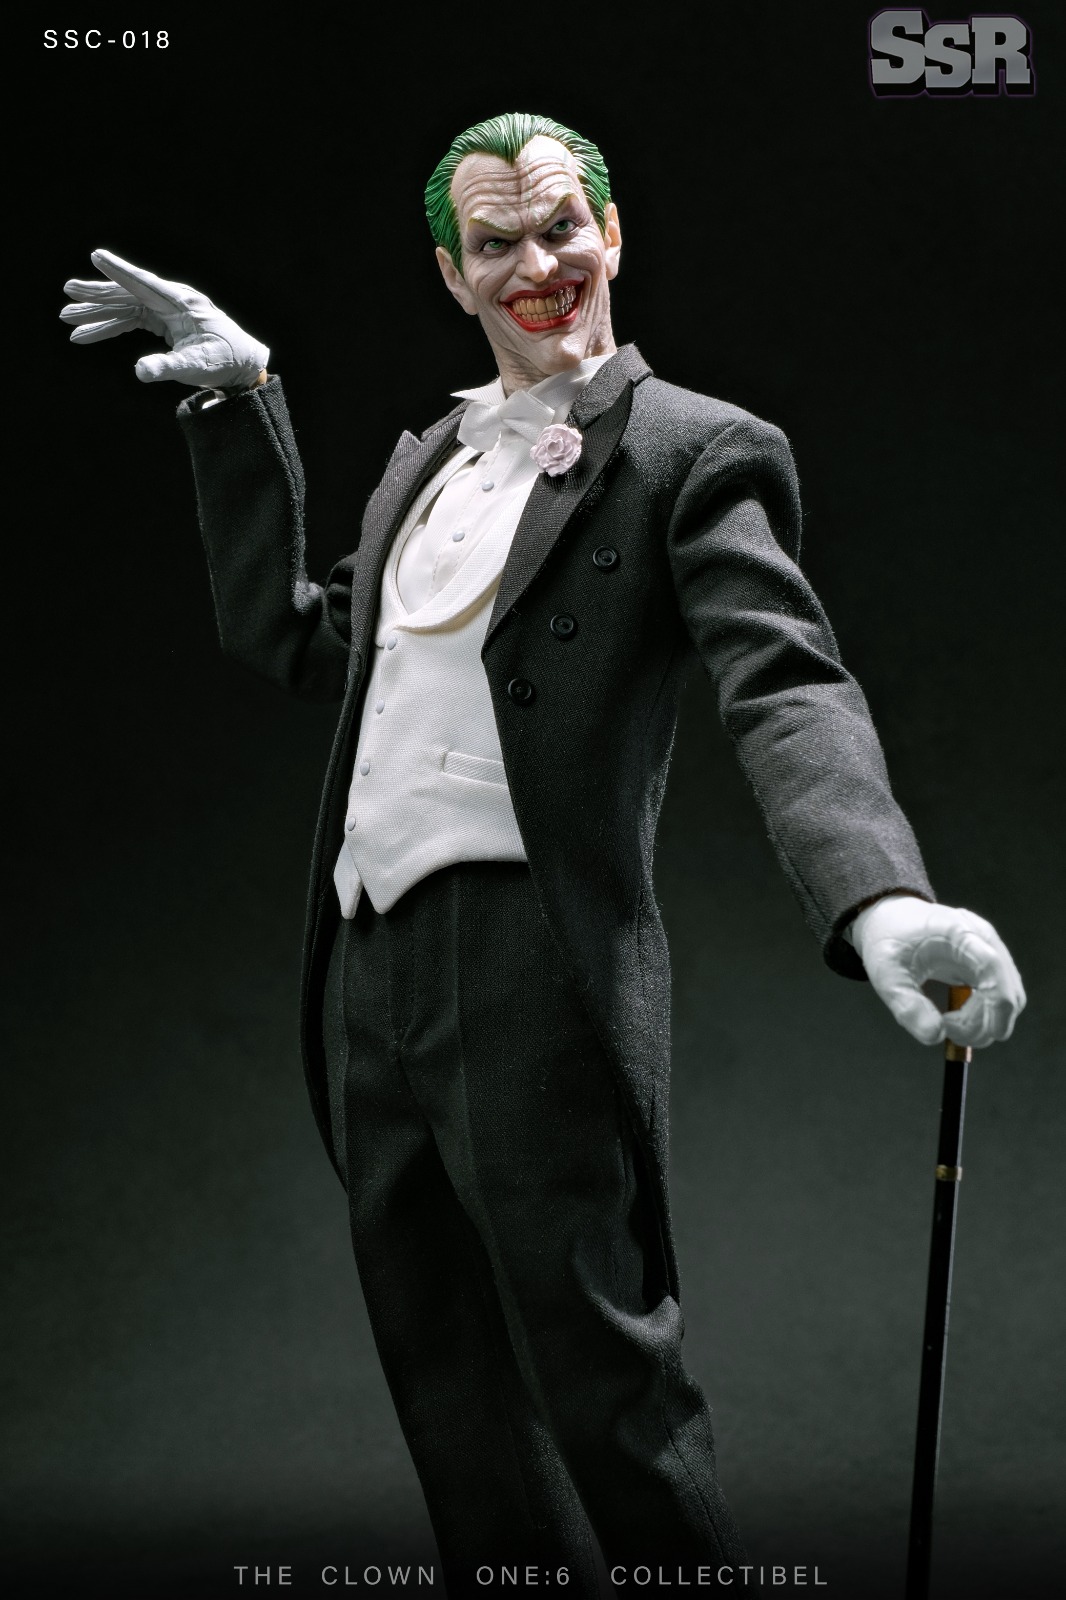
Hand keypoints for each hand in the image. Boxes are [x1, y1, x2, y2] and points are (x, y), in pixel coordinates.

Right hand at [60, 248, 268, 387]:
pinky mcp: (162, 320)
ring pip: (124, 307)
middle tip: (67, 291)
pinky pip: (130, 319)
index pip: (144, 284)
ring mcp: (165, 309)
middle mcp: (171, 300)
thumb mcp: (196, 368)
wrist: (240, 364)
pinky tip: (86, 335)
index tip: (96, 255)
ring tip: (67, 320)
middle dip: (97, 295)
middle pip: (127, 293)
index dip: (120, 271)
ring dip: (97, 314)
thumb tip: (140, 371)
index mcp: (181, 303)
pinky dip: (109, 328)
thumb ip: (168, 367)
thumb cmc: (222, 361)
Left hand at [847, 894, 1025, 1048]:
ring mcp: (990, 951)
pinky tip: (957, 1016)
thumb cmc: (889, 940)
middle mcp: (983, 940)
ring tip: (948, 1023)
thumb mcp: (887, 975)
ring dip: (985, 1022)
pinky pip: (1000, 996)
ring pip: (1009, 999)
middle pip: (1008, 992)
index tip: (962, 1031)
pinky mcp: (989, 964)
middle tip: (945, 1030)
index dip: (990, 1006)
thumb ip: (908, 1006)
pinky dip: (984, 1014)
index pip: (992, 968)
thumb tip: (935, 1036)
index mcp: (959, 933)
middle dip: (983, 1024)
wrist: (891, 918)